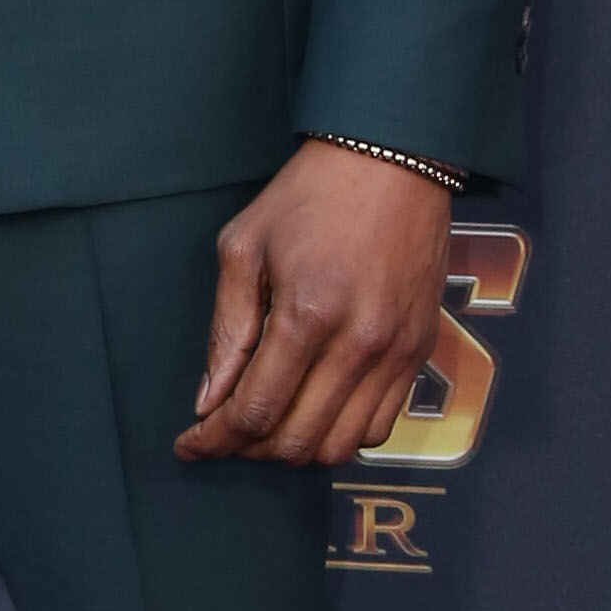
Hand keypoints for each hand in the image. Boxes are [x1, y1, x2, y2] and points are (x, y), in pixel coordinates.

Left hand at [177, 143, 452, 467]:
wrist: (394, 161)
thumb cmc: (310, 195)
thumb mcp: (243, 247)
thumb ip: (226, 331)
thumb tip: (209, 400)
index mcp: (307, 314)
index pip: (254, 411)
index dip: (214, 440)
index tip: (190, 444)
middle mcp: (358, 344)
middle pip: (296, 441)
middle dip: (248, 449)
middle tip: (224, 432)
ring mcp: (395, 352)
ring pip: (340, 446)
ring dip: (296, 449)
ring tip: (268, 424)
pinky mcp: (420, 352)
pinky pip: (381, 427)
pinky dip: (341, 434)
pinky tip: (315, 409)